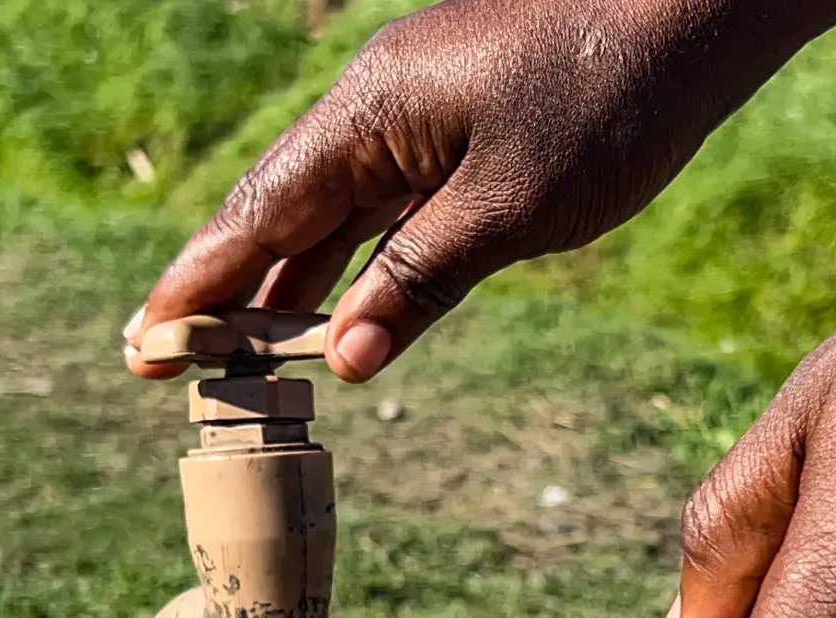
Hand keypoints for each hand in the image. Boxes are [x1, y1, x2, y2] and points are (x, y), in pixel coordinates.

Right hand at [124, 0, 835, 381]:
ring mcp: (414, 109)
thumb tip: (342, 359)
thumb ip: (419, 282)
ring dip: (285, 280)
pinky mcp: (456, 120)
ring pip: (328, 207)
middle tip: (167, 363)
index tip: (144, 345)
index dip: (198, 287)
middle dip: (223, 290)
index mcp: (368, 114)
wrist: (691, 16)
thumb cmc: (609, 100)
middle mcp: (374, 105)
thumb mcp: (513, 210)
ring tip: (239, 354)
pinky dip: (351, 255)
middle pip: (275, 209)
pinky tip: (336, 307)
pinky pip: (380, 198)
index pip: (257, 214)